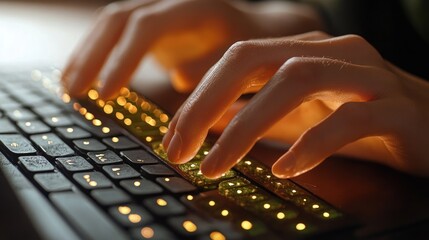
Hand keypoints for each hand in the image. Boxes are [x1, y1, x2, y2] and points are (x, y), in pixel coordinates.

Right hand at [62, 0, 323, 97]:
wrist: (256, 28)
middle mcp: (172, 1)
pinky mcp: (153, 23)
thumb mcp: (241, 58)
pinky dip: (97, 53)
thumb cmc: (253, 47)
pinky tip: (82, 75)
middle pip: (120, 19)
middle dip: (94, 56)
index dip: (124, 58)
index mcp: (195, 8)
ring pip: (112, 22)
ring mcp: (160, 10)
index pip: (148, 25)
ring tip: (69, 87)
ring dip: (87, 53)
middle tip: (76, 93)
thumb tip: (179, 76)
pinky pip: (116, 32)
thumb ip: (212, 65)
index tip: (106, 94)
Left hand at [163, 31, 428, 178]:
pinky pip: (349, 120)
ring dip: (248, 125)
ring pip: (297, 80)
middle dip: (209, 104)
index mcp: (306, 51)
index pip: (238, 60)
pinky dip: (312, 144)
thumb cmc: (364, 121)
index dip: (200, 97)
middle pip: (257, 59)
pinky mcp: (397, 108)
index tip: (173, 138)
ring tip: (217, 164)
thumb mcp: (300, 116)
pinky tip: (287, 168)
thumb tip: (208, 122)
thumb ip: (257, 114)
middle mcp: (333, 52)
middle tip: (179, 150)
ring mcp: (367, 75)